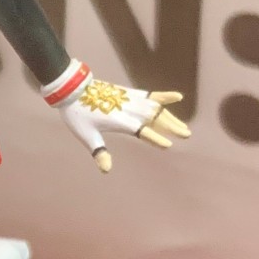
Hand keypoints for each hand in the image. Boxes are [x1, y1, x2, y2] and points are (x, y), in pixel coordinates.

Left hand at [41, 58, 190, 173]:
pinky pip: (150, 95)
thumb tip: (106, 170)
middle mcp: (129, 109)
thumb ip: (99, 151)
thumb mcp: (86, 136)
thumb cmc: (78, 114)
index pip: (142, 131)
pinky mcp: (129, 94)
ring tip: (184, 128)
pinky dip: (164, 97)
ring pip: (156, 109)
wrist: (72, 89)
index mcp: (120, 121)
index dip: (155, 138)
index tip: (169, 145)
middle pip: (155, 119)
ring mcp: (130, 100)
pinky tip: (178, 96)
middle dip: (171, 127)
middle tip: (186, 135)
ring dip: (171, 117)